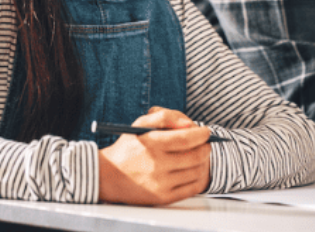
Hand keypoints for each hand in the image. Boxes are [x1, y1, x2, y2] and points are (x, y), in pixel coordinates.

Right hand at [97, 107, 211, 204]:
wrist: (108, 176)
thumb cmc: (129, 146)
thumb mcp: (141, 123)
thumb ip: (166, 116)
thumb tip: (189, 124)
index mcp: (152, 144)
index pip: (186, 138)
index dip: (201, 134)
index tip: (206, 131)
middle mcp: (157, 165)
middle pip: (195, 156)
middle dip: (205, 147)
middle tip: (205, 143)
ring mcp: (160, 183)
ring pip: (196, 172)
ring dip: (203, 162)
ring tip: (199, 156)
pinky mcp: (163, 198)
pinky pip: (191, 189)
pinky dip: (199, 178)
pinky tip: (194, 170)